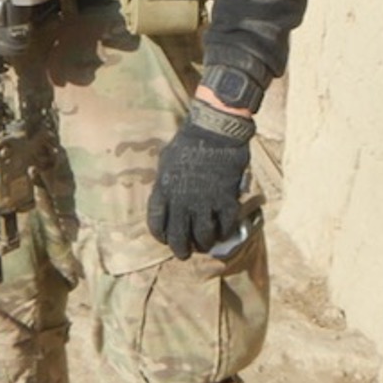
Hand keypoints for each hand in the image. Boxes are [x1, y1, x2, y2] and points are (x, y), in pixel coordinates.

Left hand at [147, 100, 252, 259]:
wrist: (214, 129)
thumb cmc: (188, 141)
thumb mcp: (166, 161)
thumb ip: (165, 184)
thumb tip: (166, 200)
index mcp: (164, 190)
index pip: (156, 224)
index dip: (161, 236)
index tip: (165, 238)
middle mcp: (182, 201)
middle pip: (178, 238)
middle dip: (181, 250)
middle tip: (185, 253)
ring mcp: (205, 202)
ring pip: (203, 238)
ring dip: (203, 244)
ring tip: (205, 244)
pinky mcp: (225, 200)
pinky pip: (225, 227)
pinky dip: (224, 232)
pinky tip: (223, 231)